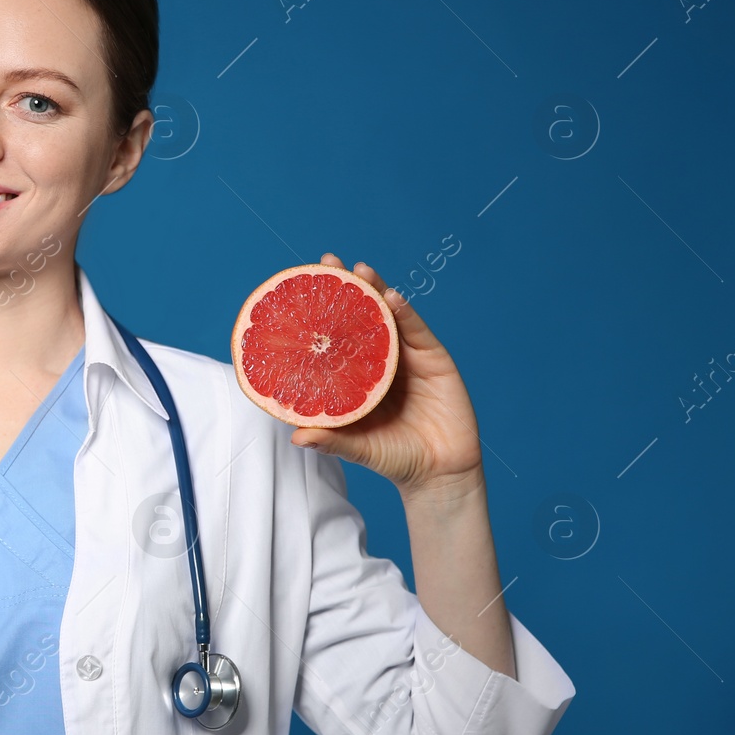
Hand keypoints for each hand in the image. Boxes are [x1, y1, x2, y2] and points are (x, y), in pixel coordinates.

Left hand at [289, 253, 483, 493]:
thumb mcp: (358, 447)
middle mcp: (380, 360)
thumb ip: (332, 440)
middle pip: (362, 317)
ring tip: (360, 269)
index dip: (322, 311)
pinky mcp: (435, 360)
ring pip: (390, 317)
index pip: (337, 336)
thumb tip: (295, 437)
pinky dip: (406, 315)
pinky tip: (393, 298)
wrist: (439, 474)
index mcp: (357, 375)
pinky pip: (418, 332)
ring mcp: (408, 358)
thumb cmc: (394, 458)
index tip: (302, 286)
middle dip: (347, 287)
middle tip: (328, 260)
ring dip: (377, 290)